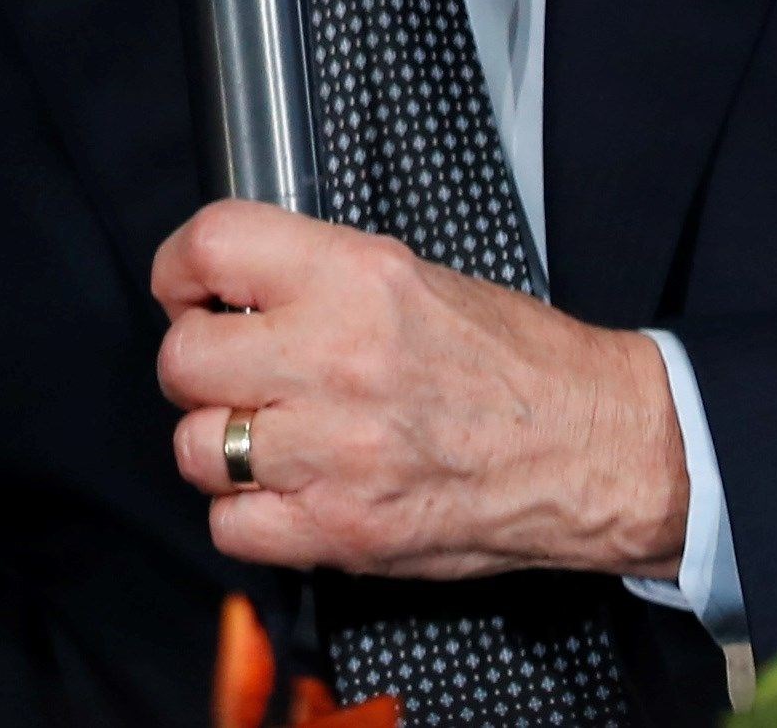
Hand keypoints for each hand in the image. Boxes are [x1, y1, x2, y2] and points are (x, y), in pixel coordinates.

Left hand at [150, 200, 685, 580]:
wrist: (597, 447)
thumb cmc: (514, 362)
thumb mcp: (410, 276)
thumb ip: (313, 279)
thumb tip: (230, 293)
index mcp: (354, 278)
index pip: (210, 246)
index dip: (179, 270)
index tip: (188, 290)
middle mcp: (336, 358)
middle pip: (184, 359)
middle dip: (197, 366)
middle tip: (232, 372)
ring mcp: (336, 451)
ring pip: (198, 448)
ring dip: (220, 444)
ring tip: (264, 436)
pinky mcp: (345, 530)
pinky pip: (231, 527)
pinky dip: (247, 516)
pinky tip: (287, 492)